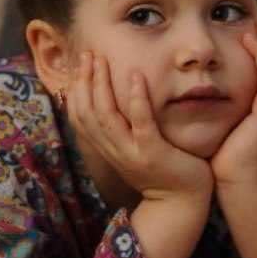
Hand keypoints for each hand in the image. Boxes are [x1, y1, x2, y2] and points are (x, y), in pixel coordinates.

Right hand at [67, 52, 213, 202]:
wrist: (181, 204)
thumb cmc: (162, 171)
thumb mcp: (133, 149)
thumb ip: (122, 129)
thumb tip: (113, 102)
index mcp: (107, 148)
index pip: (79, 117)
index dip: (75, 90)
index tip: (79, 65)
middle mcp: (113, 150)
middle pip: (87, 112)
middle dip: (85, 80)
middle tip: (88, 54)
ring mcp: (131, 152)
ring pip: (106, 115)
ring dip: (102, 84)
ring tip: (103, 60)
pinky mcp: (153, 153)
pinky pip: (140, 123)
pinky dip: (136, 99)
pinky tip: (137, 77)